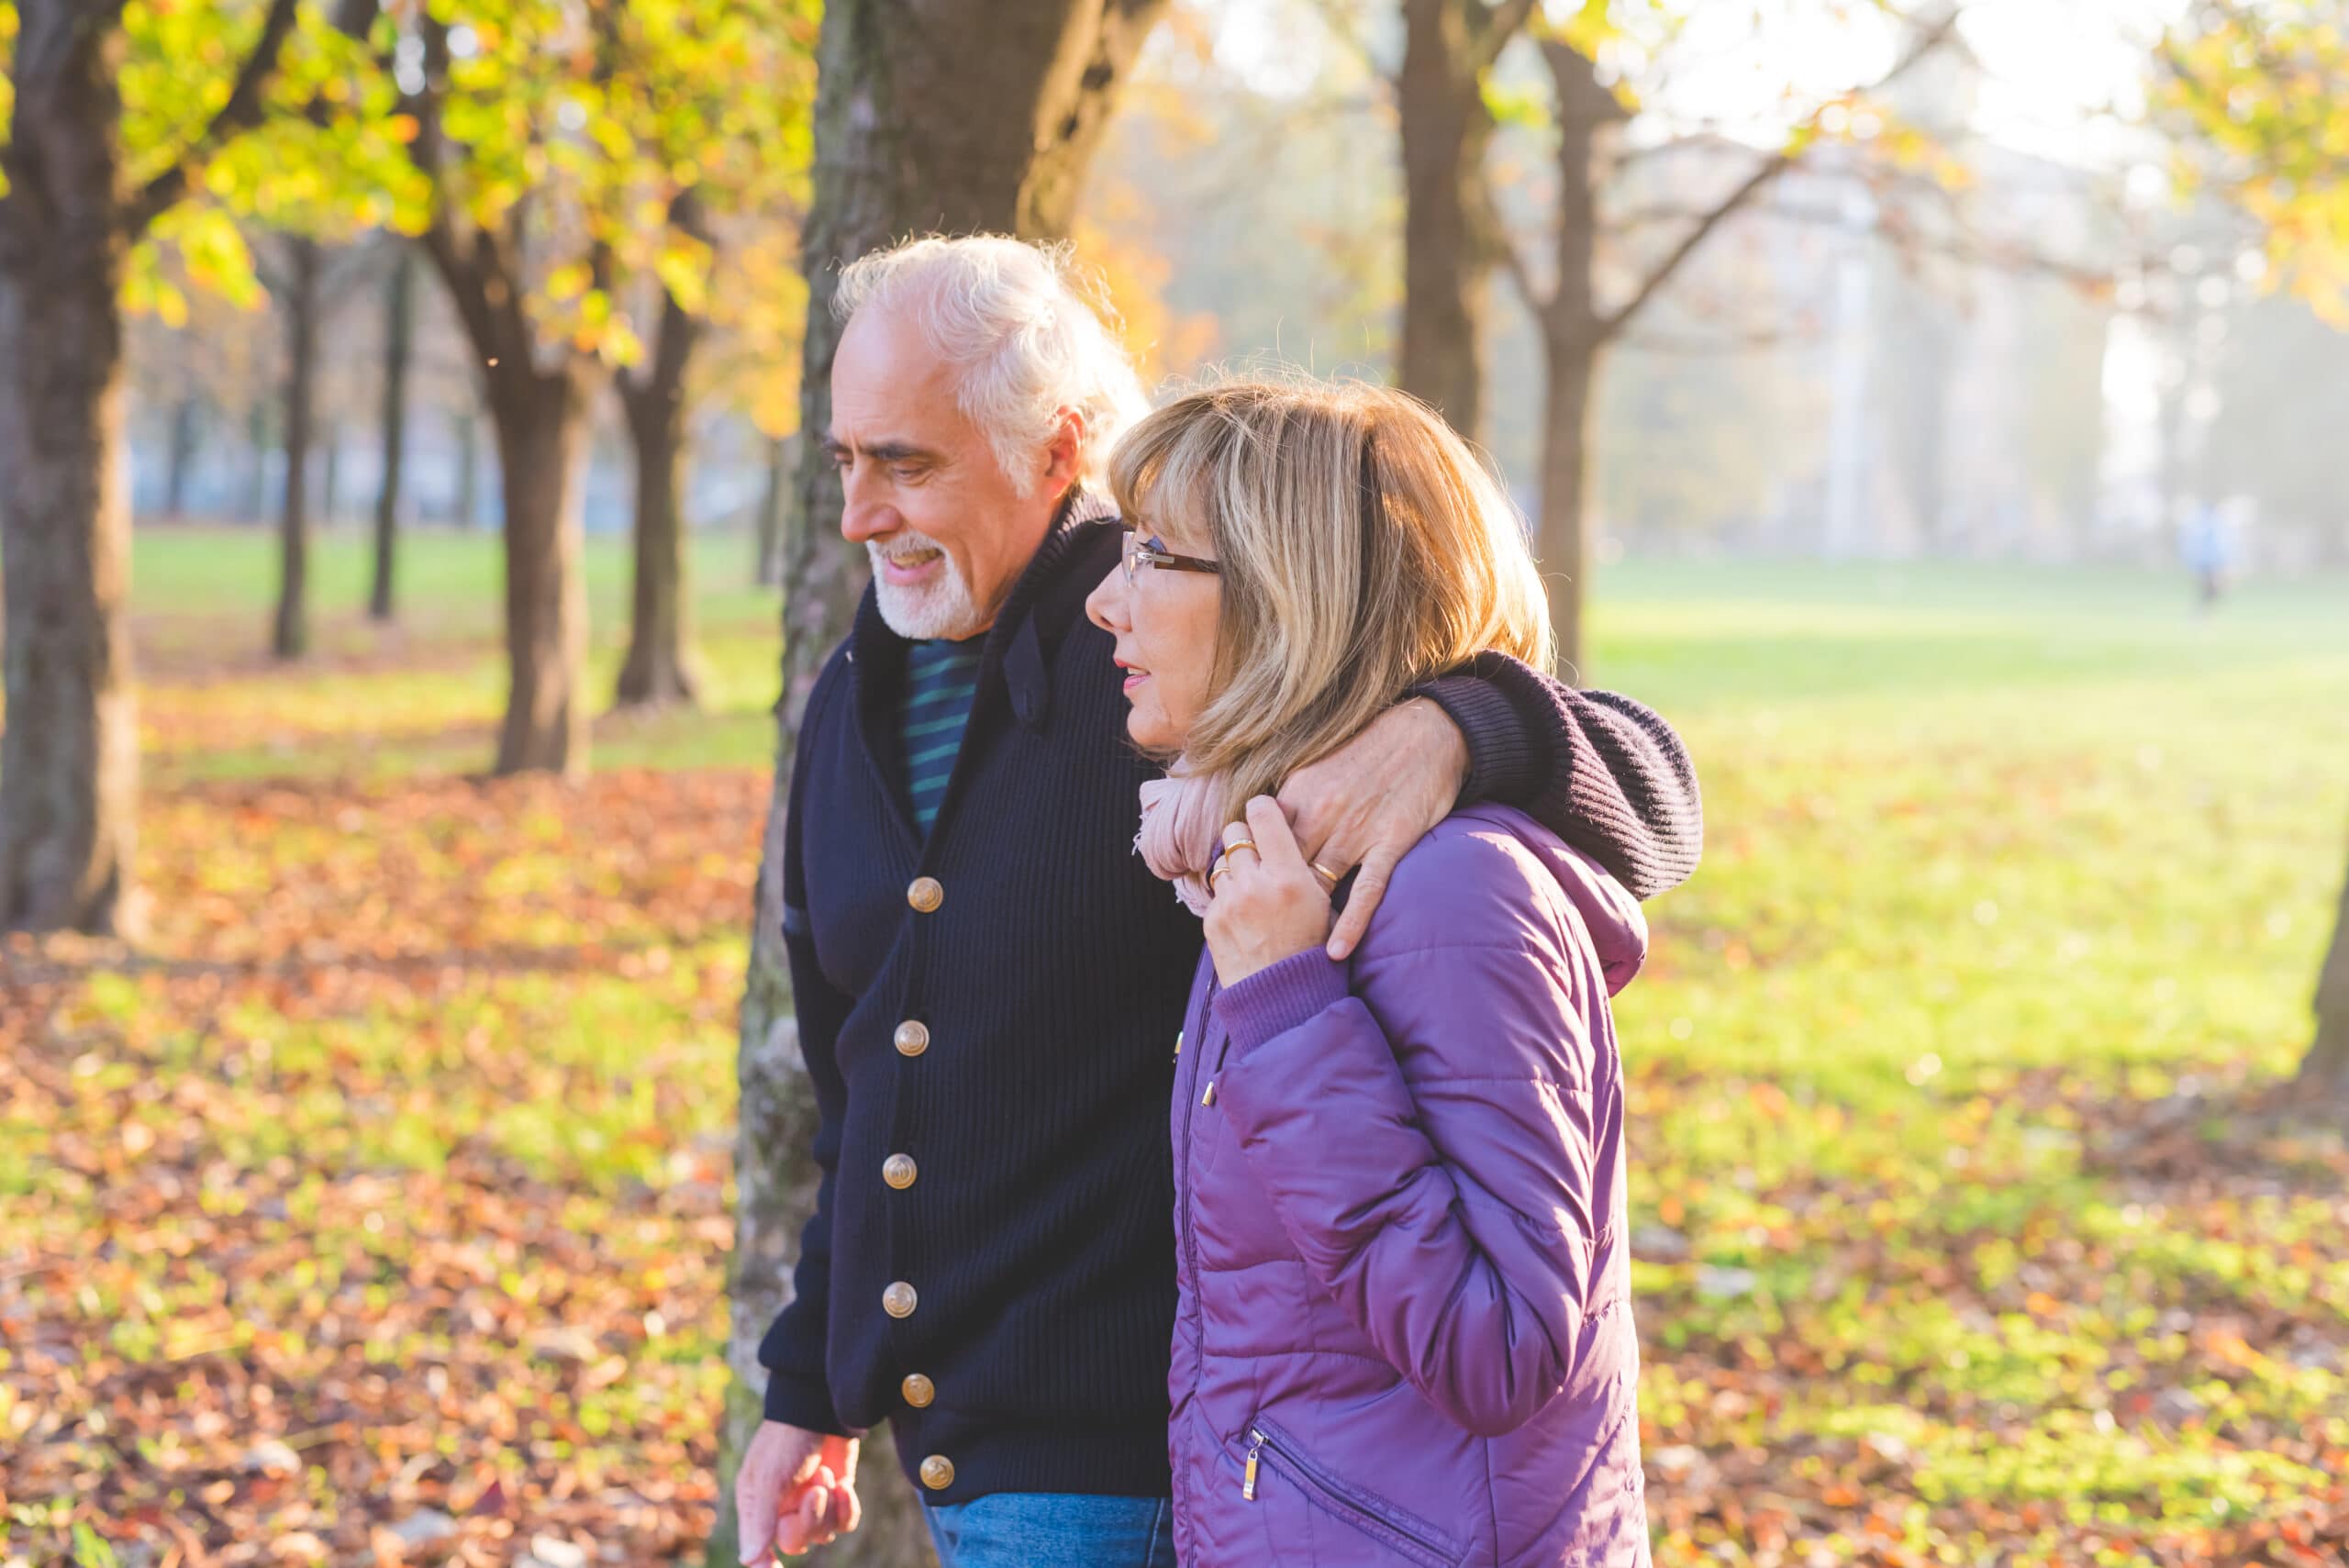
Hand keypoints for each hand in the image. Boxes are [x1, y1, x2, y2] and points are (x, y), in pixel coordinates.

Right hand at [735, 1421, 860, 1561]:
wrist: (821, 1408)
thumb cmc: (786, 1441)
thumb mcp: (768, 1479)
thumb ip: (759, 1520)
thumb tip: (748, 1561)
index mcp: (757, 1505)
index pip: (758, 1547)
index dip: (765, 1562)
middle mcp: (783, 1508)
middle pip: (796, 1543)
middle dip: (809, 1520)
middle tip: (815, 1493)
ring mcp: (812, 1502)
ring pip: (823, 1533)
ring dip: (828, 1508)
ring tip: (826, 1475)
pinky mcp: (836, 1494)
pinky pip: (844, 1522)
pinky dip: (847, 1507)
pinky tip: (844, 1485)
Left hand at [1203, 798, 1334, 985]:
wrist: (1282, 998)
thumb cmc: (1312, 950)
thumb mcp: (1323, 905)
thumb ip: (1306, 868)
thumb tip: (1290, 835)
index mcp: (1290, 877)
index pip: (1263, 816)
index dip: (1264, 808)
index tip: (1267, 812)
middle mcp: (1256, 885)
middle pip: (1235, 831)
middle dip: (1246, 837)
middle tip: (1259, 851)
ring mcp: (1230, 903)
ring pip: (1223, 860)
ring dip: (1236, 866)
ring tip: (1254, 885)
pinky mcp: (1212, 920)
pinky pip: (1217, 890)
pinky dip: (1229, 893)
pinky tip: (1245, 909)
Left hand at [1275, 698, 1465, 960]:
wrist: (1425, 733)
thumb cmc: (1369, 750)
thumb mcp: (1315, 767)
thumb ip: (1289, 802)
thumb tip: (1263, 829)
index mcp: (1297, 795)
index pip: (1261, 845)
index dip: (1249, 876)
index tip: (1241, 903)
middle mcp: (1320, 814)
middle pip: (1283, 871)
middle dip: (1267, 905)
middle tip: (1254, 938)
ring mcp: (1356, 831)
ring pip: (1319, 884)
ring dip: (1302, 918)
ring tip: (1283, 955)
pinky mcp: (1389, 843)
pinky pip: (1367, 891)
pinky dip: (1350, 923)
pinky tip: (1335, 951)